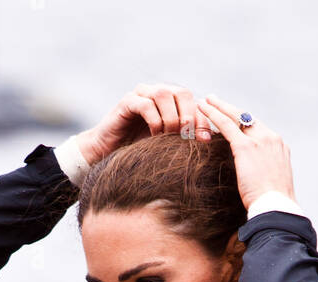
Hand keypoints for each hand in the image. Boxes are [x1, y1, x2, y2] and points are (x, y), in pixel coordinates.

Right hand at [75, 82, 214, 165]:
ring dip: (171, 118)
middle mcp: (156, 93)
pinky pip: (145, 103)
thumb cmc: (140, 151)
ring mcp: (141, 95)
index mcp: (170, 102)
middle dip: (188, 115)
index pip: (193, 101)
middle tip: (185, 136)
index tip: (205, 140)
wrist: (109, 153)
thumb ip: (184, 138)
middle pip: (181, 92)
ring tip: (168, 136)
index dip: (201, 119)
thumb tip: (209, 142)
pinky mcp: (127, 102)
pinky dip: (154, 119)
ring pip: (164, 94)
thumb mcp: (168, 145)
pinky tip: (154, 135)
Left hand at [196, 95, 295, 209]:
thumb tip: (256, 183)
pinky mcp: (245, 147)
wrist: (276, 208)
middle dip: (231, 109)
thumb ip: (265, 175)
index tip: (234, 119)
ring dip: (219, 107)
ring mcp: (260, 140)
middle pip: (248, 118)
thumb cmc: (273, 205)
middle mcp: (271, 139)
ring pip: (236, 117)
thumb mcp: (273, 186)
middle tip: (216, 101)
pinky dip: (213, 114)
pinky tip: (202, 107)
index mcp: (280, 148)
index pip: (259, 129)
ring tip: (205, 101)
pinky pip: (226, 125)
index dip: (244, 123)